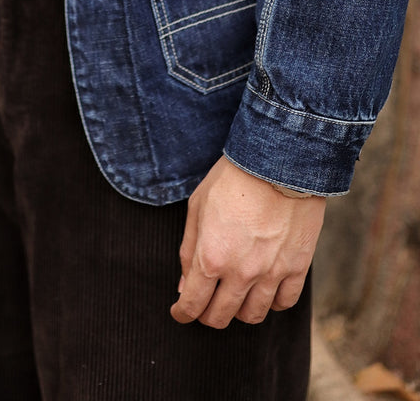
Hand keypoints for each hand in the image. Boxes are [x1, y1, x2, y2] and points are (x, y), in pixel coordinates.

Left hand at [170, 156, 325, 328]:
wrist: (279, 161)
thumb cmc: (233, 178)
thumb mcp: (198, 207)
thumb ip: (189, 250)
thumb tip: (185, 286)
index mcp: (210, 257)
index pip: (192, 304)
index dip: (182, 313)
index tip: (180, 311)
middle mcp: (240, 273)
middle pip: (220, 316)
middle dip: (207, 315)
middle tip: (205, 304)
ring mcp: (271, 273)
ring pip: (252, 315)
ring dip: (239, 310)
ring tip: (234, 295)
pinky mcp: (297, 267)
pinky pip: (283, 303)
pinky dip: (271, 302)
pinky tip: (264, 289)